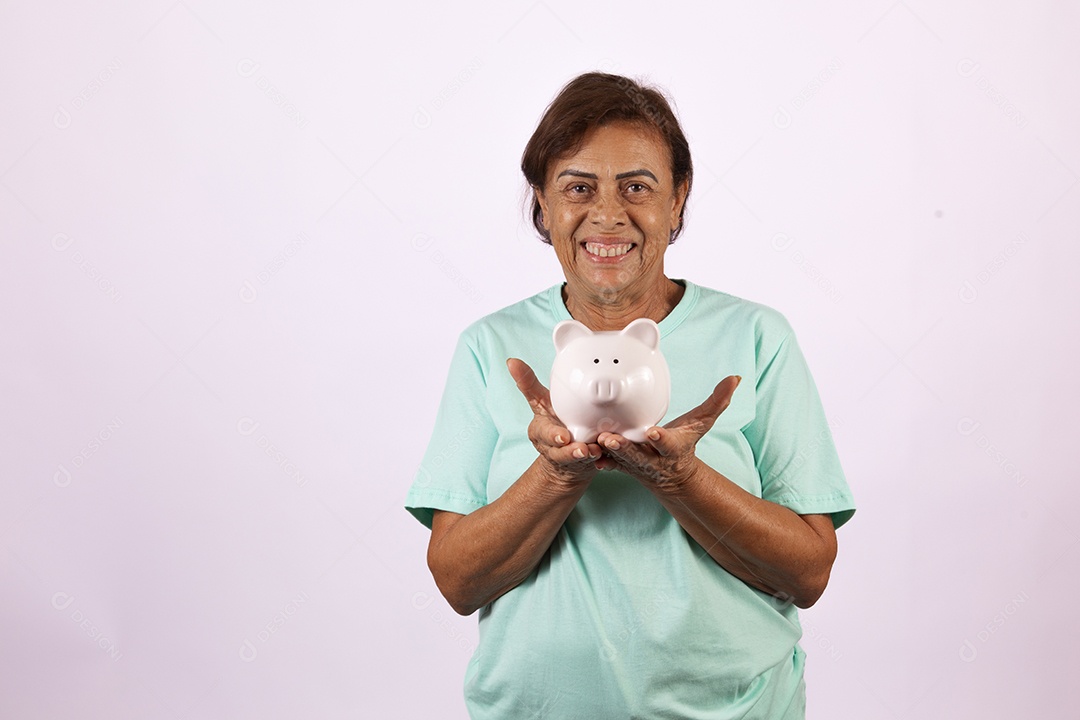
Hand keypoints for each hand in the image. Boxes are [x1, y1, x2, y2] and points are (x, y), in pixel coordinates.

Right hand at [506, 358, 604, 484]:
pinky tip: (604, 455)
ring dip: (585, 456)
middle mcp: (552, 447)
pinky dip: (598, 460)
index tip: (563, 437)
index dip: (553, 436)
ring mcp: (567, 458)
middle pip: (559, 451)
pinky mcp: (582, 465)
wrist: (563, 453)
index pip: (544, 433)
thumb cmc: (554, 421)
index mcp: (540, 431)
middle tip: (582, 449)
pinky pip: (591, 464)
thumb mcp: (540, 401)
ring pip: (575, 460)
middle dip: (569, 451)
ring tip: (594, 451)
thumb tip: (511, 361)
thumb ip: (527, 383)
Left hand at [595, 375, 741, 490]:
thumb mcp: (702, 424)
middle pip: (638, 454)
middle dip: (625, 448)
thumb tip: (735, 378)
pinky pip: (608, 463)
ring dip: (608, 452)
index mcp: (672, 448)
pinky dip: (598, 458)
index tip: (653, 432)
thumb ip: (717, 402)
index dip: (661, 439)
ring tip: (597, 441)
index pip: (668, 443)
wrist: (671, 475)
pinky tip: (585, 450)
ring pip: (619, 459)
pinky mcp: (622, 466)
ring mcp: (635, 464)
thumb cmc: (686, 442)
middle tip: (611, 439)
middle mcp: (652, 458)